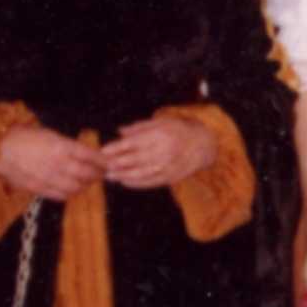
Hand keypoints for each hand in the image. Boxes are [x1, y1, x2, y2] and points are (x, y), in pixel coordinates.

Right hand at [0, 126, 106, 202]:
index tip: (107, 162)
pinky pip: (62, 196)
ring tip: (87, 181)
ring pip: (76, 188)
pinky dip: (70, 193)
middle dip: (97, 174)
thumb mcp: (50, 134)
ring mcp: (49, 178)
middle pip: (87, 174)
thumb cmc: (24, 138)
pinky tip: (71, 188)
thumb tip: (85, 154)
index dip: (102, 161)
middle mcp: (58, 164)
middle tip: (101, 173)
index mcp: (62, 147)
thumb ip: (68, 146)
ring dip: (85, 185)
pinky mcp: (40, 189)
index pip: (91, 156)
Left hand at [98, 114, 219, 190]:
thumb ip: (140, 127)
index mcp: (160, 135)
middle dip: (117, 163)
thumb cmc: (178, 131)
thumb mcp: (161, 123)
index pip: (133, 142)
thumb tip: (119, 132)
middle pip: (135, 159)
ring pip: (141, 173)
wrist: (203, 146)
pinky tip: (125, 182)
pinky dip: (136, 184)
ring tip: (110, 176)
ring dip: (123, 175)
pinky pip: (150, 182)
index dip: (116, 147)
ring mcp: (168, 166)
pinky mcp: (171, 177)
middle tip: (104, 165)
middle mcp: (164, 151)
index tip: (103, 151)